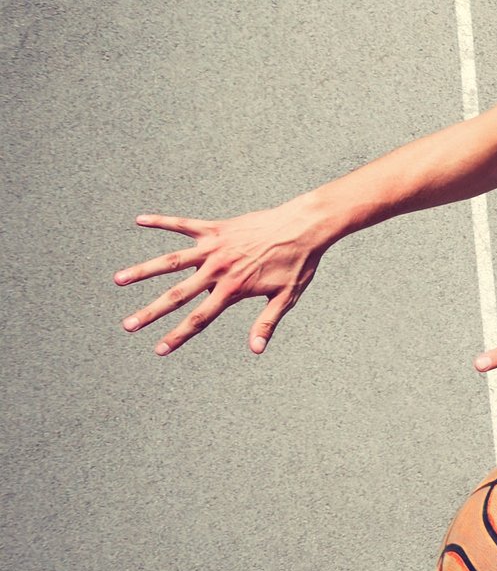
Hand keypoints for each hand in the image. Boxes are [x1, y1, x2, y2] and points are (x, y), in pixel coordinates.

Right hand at [115, 208, 327, 355]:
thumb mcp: (286, 297)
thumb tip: (256, 350)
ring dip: (143, 270)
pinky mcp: (215, 228)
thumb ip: (266, 323)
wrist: (305, 227)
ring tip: (118, 279)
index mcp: (233, 290)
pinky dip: (162, 221)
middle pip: (177, 295)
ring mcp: (214, 248)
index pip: (200, 319)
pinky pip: (183, 224)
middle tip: (127, 326)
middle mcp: (218, 270)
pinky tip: (140, 220)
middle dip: (150, 312)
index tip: (159, 350)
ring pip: (170, 261)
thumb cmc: (298, 263)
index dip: (178, 336)